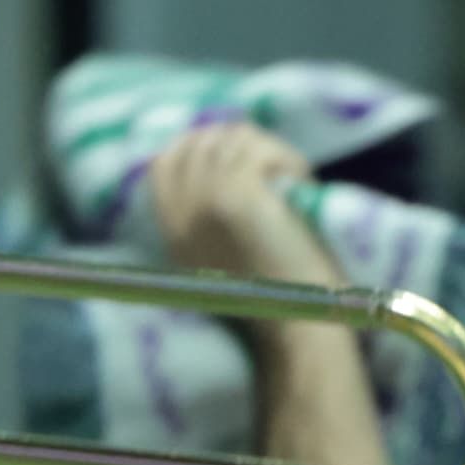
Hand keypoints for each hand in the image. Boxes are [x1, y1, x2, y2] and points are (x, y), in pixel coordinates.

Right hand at [143, 122, 325, 282]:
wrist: (298, 322)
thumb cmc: (275, 294)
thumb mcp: (219, 257)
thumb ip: (204, 217)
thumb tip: (218, 161)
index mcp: (171, 231)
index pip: (163, 163)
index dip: (195, 145)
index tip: (231, 146)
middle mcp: (180, 213)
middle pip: (199, 143)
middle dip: (239, 142)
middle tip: (275, 164)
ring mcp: (205, 201)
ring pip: (233, 141)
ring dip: (269, 151)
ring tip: (293, 176)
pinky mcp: (238, 196)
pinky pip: (260, 151)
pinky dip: (286, 158)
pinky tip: (301, 179)